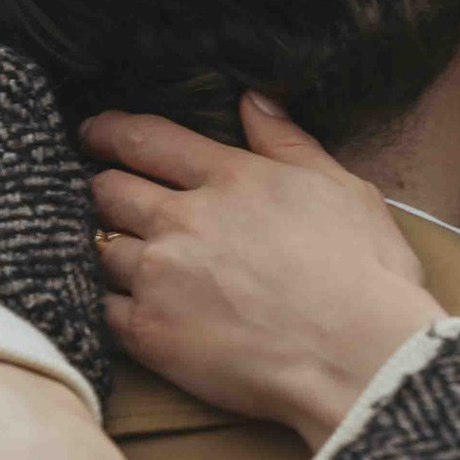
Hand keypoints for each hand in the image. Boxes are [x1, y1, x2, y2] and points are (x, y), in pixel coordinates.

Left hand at [86, 97, 443, 446]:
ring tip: (117, 254)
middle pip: (109, 189)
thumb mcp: (344, 190)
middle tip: (104, 196)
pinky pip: (102, 307)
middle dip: (104, 188)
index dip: (110, 132)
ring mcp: (160, 276)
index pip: (147, 139)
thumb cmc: (366, 277)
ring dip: (107, 247)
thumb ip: (290, 143)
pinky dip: (108, 302)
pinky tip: (122, 305)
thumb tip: (253, 100)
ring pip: (100, 246)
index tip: (94, 133)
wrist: (359, 358)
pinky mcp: (150, 333)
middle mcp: (184, 219)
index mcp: (230, 178)